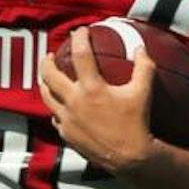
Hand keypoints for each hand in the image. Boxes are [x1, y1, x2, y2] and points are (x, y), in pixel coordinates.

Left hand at [39, 26, 156, 174]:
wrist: (129, 157)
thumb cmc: (137, 123)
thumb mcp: (143, 92)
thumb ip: (144, 67)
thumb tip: (141, 48)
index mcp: (92, 88)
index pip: (80, 54)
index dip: (79, 38)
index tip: (80, 31)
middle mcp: (74, 102)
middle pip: (49, 75)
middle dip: (46, 61)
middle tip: (50, 55)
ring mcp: (67, 119)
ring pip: (46, 96)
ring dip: (45, 83)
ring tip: (47, 77)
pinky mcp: (66, 134)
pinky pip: (55, 117)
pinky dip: (56, 108)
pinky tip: (60, 105)